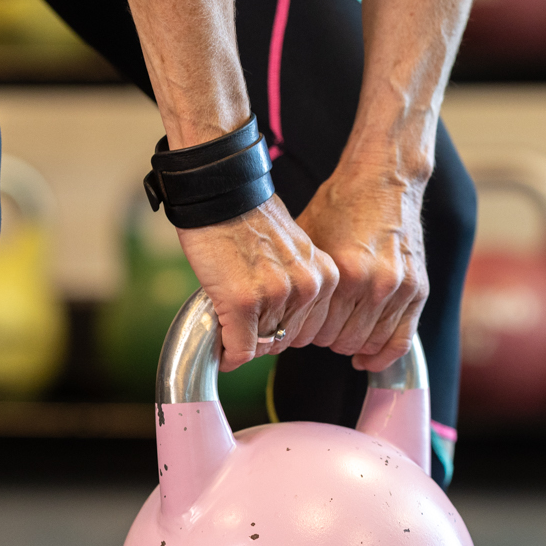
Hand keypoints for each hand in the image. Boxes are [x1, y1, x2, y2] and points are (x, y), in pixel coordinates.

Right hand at [176, 198, 339, 371]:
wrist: (220, 192)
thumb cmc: (248, 217)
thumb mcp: (292, 251)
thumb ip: (296, 285)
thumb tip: (282, 324)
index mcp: (325, 277)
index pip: (309, 330)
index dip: (281, 330)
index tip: (263, 321)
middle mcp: (307, 288)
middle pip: (285, 340)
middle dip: (261, 336)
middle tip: (241, 320)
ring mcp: (277, 295)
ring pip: (262, 346)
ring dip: (241, 340)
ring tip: (228, 316)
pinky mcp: (244, 302)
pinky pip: (240, 348)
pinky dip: (228, 353)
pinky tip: (220, 346)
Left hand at [295, 162, 428, 371]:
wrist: (385, 180)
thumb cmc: (341, 206)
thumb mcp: (309, 239)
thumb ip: (302, 281)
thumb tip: (277, 316)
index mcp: (345, 273)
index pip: (317, 331)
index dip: (301, 332)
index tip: (296, 325)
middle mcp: (376, 285)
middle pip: (341, 341)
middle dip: (324, 338)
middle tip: (317, 325)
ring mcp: (400, 290)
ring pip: (369, 344)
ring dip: (350, 344)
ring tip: (339, 329)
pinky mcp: (417, 290)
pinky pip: (401, 341)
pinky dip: (381, 356)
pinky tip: (366, 359)